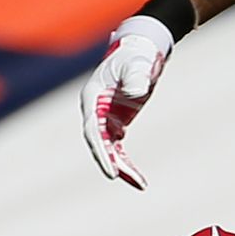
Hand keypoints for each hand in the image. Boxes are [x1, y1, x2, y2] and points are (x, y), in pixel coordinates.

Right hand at [78, 15, 171, 190]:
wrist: (142, 51)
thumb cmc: (137, 55)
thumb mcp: (138, 64)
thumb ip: (137, 76)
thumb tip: (137, 92)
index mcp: (93, 96)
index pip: (92, 129)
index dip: (101, 151)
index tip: (111, 171)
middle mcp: (94, 109)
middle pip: (98, 142)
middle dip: (110, 162)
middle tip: (125, 179)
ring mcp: (104, 116)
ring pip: (108, 148)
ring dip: (121, 166)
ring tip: (140, 184)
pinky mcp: (116, 121)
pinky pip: (118, 146)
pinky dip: (125, 161)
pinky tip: (137, 178)